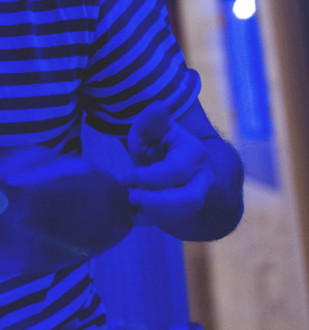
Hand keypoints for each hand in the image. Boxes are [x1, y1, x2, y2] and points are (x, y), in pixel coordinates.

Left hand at [121, 101, 214, 226]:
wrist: (179, 169)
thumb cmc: (159, 147)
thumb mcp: (152, 132)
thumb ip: (152, 122)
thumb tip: (158, 106)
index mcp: (194, 153)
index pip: (176, 171)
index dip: (148, 178)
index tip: (126, 178)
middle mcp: (203, 178)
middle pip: (188, 199)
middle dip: (155, 202)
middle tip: (130, 198)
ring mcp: (199, 197)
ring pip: (183, 215)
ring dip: (153, 214)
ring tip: (131, 205)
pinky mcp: (189, 213)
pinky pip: (173, 223)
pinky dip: (149, 221)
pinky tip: (132, 215)